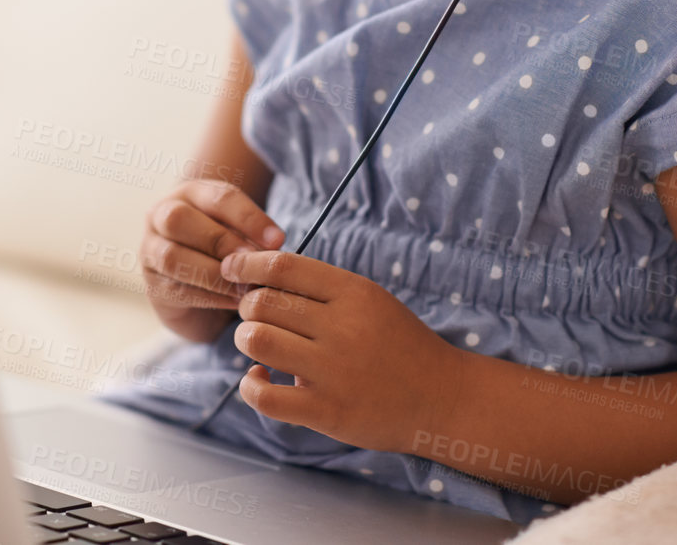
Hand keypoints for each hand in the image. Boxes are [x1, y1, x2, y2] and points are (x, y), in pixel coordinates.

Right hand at [140, 179, 285, 340]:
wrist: (195, 287)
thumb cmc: (223, 250)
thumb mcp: (237, 232)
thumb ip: (249, 235)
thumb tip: (272, 249)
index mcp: (190, 194)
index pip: (217, 196)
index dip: (249, 217)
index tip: (278, 240)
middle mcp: (161, 216)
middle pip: (179, 219)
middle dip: (220, 241)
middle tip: (252, 261)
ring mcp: (150, 252)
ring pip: (172, 257)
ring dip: (214, 273)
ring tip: (245, 286)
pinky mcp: (153, 287)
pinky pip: (177, 290)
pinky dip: (210, 297)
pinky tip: (235, 302)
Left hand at [218, 249, 467, 454]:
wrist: (442, 398)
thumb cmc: (399, 344)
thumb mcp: (370, 300)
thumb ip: (322, 288)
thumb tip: (259, 273)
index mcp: (354, 293)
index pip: (283, 265)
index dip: (248, 265)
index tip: (233, 270)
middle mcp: (343, 328)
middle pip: (263, 302)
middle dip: (247, 306)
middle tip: (255, 316)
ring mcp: (334, 371)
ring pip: (257, 340)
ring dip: (246, 340)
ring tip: (259, 346)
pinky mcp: (328, 412)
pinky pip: (264, 396)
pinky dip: (250, 385)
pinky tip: (261, 378)